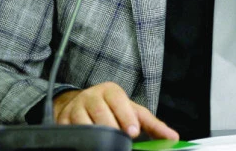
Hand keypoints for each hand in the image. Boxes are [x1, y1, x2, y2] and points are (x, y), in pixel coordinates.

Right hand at [53, 82, 178, 140]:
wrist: (80, 103)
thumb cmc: (113, 109)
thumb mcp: (133, 112)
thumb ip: (153, 125)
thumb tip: (174, 139)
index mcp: (110, 91)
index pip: (118, 101)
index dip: (126, 116)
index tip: (133, 132)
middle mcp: (91, 96)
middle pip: (101, 114)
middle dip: (112, 129)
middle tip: (121, 140)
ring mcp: (74, 109)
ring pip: (84, 125)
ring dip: (96, 136)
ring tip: (105, 144)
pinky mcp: (61, 121)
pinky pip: (70, 133)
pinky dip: (80, 141)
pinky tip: (88, 146)